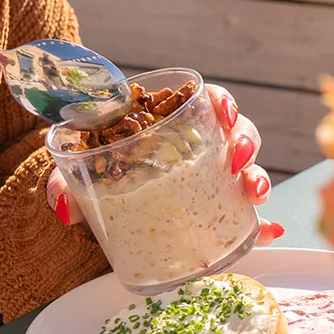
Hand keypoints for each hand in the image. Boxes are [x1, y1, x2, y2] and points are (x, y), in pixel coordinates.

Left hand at [46, 83, 283, 245]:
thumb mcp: (72, 175)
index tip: (221, 112)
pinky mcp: (211, 214)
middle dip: (244, 142)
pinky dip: (260, 224)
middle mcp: (196, 148)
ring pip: (245, 170)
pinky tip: (270, 232)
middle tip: (235, 158)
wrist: (90, 207)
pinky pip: (241, 216)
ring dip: (257, 178)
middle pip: (235, 133)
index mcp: (168, 125)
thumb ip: (63, 184)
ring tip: (253, 193)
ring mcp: (207, 181)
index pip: (204, 101)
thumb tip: (63, 205)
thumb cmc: (87, 177)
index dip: (220, 102)